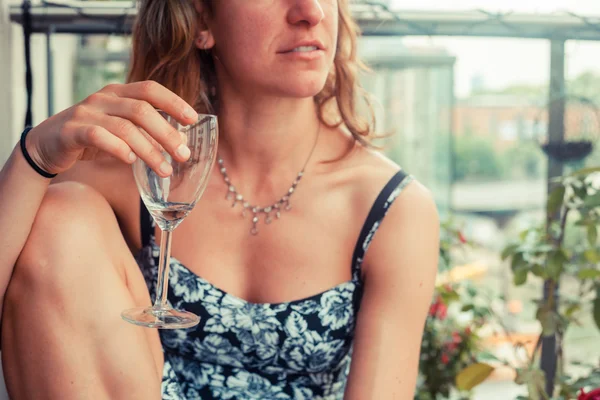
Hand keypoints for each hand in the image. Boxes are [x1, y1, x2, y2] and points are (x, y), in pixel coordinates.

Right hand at [25, 81, 197, 176]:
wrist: (46, 146)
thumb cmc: (91, 138)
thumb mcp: (122, 132)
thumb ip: (147, 133)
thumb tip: (181, 143)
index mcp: (118, 93)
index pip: (150, 89)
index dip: (173, 101)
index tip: (193, 119)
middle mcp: (103, 98)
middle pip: (142, 110)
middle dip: (167, 133)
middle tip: (184, 154)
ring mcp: (86, 112)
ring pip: (124, 127)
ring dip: (149, 150)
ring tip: (165, 170)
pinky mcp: (71, 131)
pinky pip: (98, 137)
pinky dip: (118, 149)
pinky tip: (131, 162)